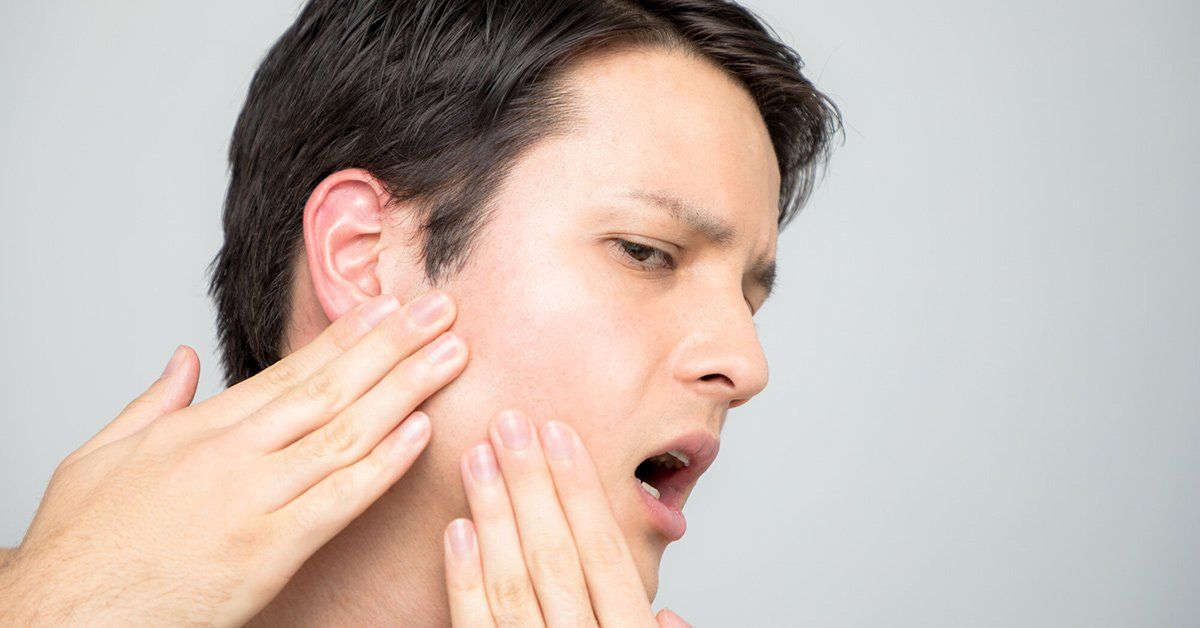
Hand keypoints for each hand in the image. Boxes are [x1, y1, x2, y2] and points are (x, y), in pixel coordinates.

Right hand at [0, 291, 467, 626]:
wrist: (60, 618)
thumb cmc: (81, 545)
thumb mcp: (99, 454)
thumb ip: (151, 401)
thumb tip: (181, 360)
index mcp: (200, 428)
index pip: (291, 370)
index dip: (348, 338)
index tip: (388, 308)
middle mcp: (234, 455)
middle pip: (331, 388)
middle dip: (393, 345)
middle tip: (442, 311)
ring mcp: (255, 501)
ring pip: (346, 433)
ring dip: (406, 390)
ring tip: (450, 357)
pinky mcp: (270, 552)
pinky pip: (340, 501)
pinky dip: (384, 464)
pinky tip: (421, 432)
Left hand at [442, 410, 690, 626]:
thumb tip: (670, 616)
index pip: (605, 552)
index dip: (582, 489)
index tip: (560, 433)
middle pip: (556, 556)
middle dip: (531, 484)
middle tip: (509, 424)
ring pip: (511, 583)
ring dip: (494, 515)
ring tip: (478, 457)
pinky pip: (474, 626)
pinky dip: (464, 578)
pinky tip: (457, 530)